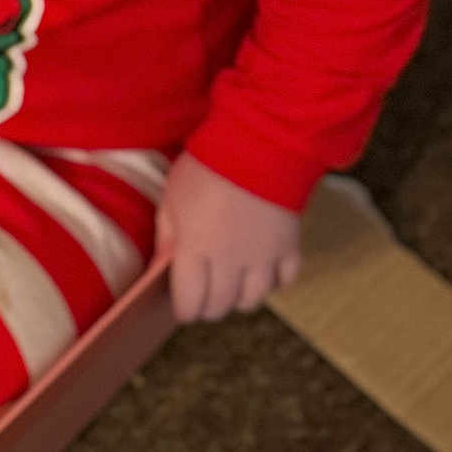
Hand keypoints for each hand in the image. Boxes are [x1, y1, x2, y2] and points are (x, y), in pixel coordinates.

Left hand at [156, 153, 302, 321]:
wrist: (259, 142)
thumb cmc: (208, 165)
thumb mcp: (172, 195)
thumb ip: (166, 234)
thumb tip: (161, 265)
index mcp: (195, 250)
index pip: (189, 302)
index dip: (184, 309)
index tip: (182, 304)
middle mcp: (230, 262)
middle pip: (220, 307)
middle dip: (208, 306)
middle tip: (204, 294)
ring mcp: (263, 258)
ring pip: (252, 301)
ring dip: (239, 296)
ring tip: (232, 281)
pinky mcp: (290, 247)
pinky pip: (285, 280)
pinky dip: (273, 280)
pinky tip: (263, 266)